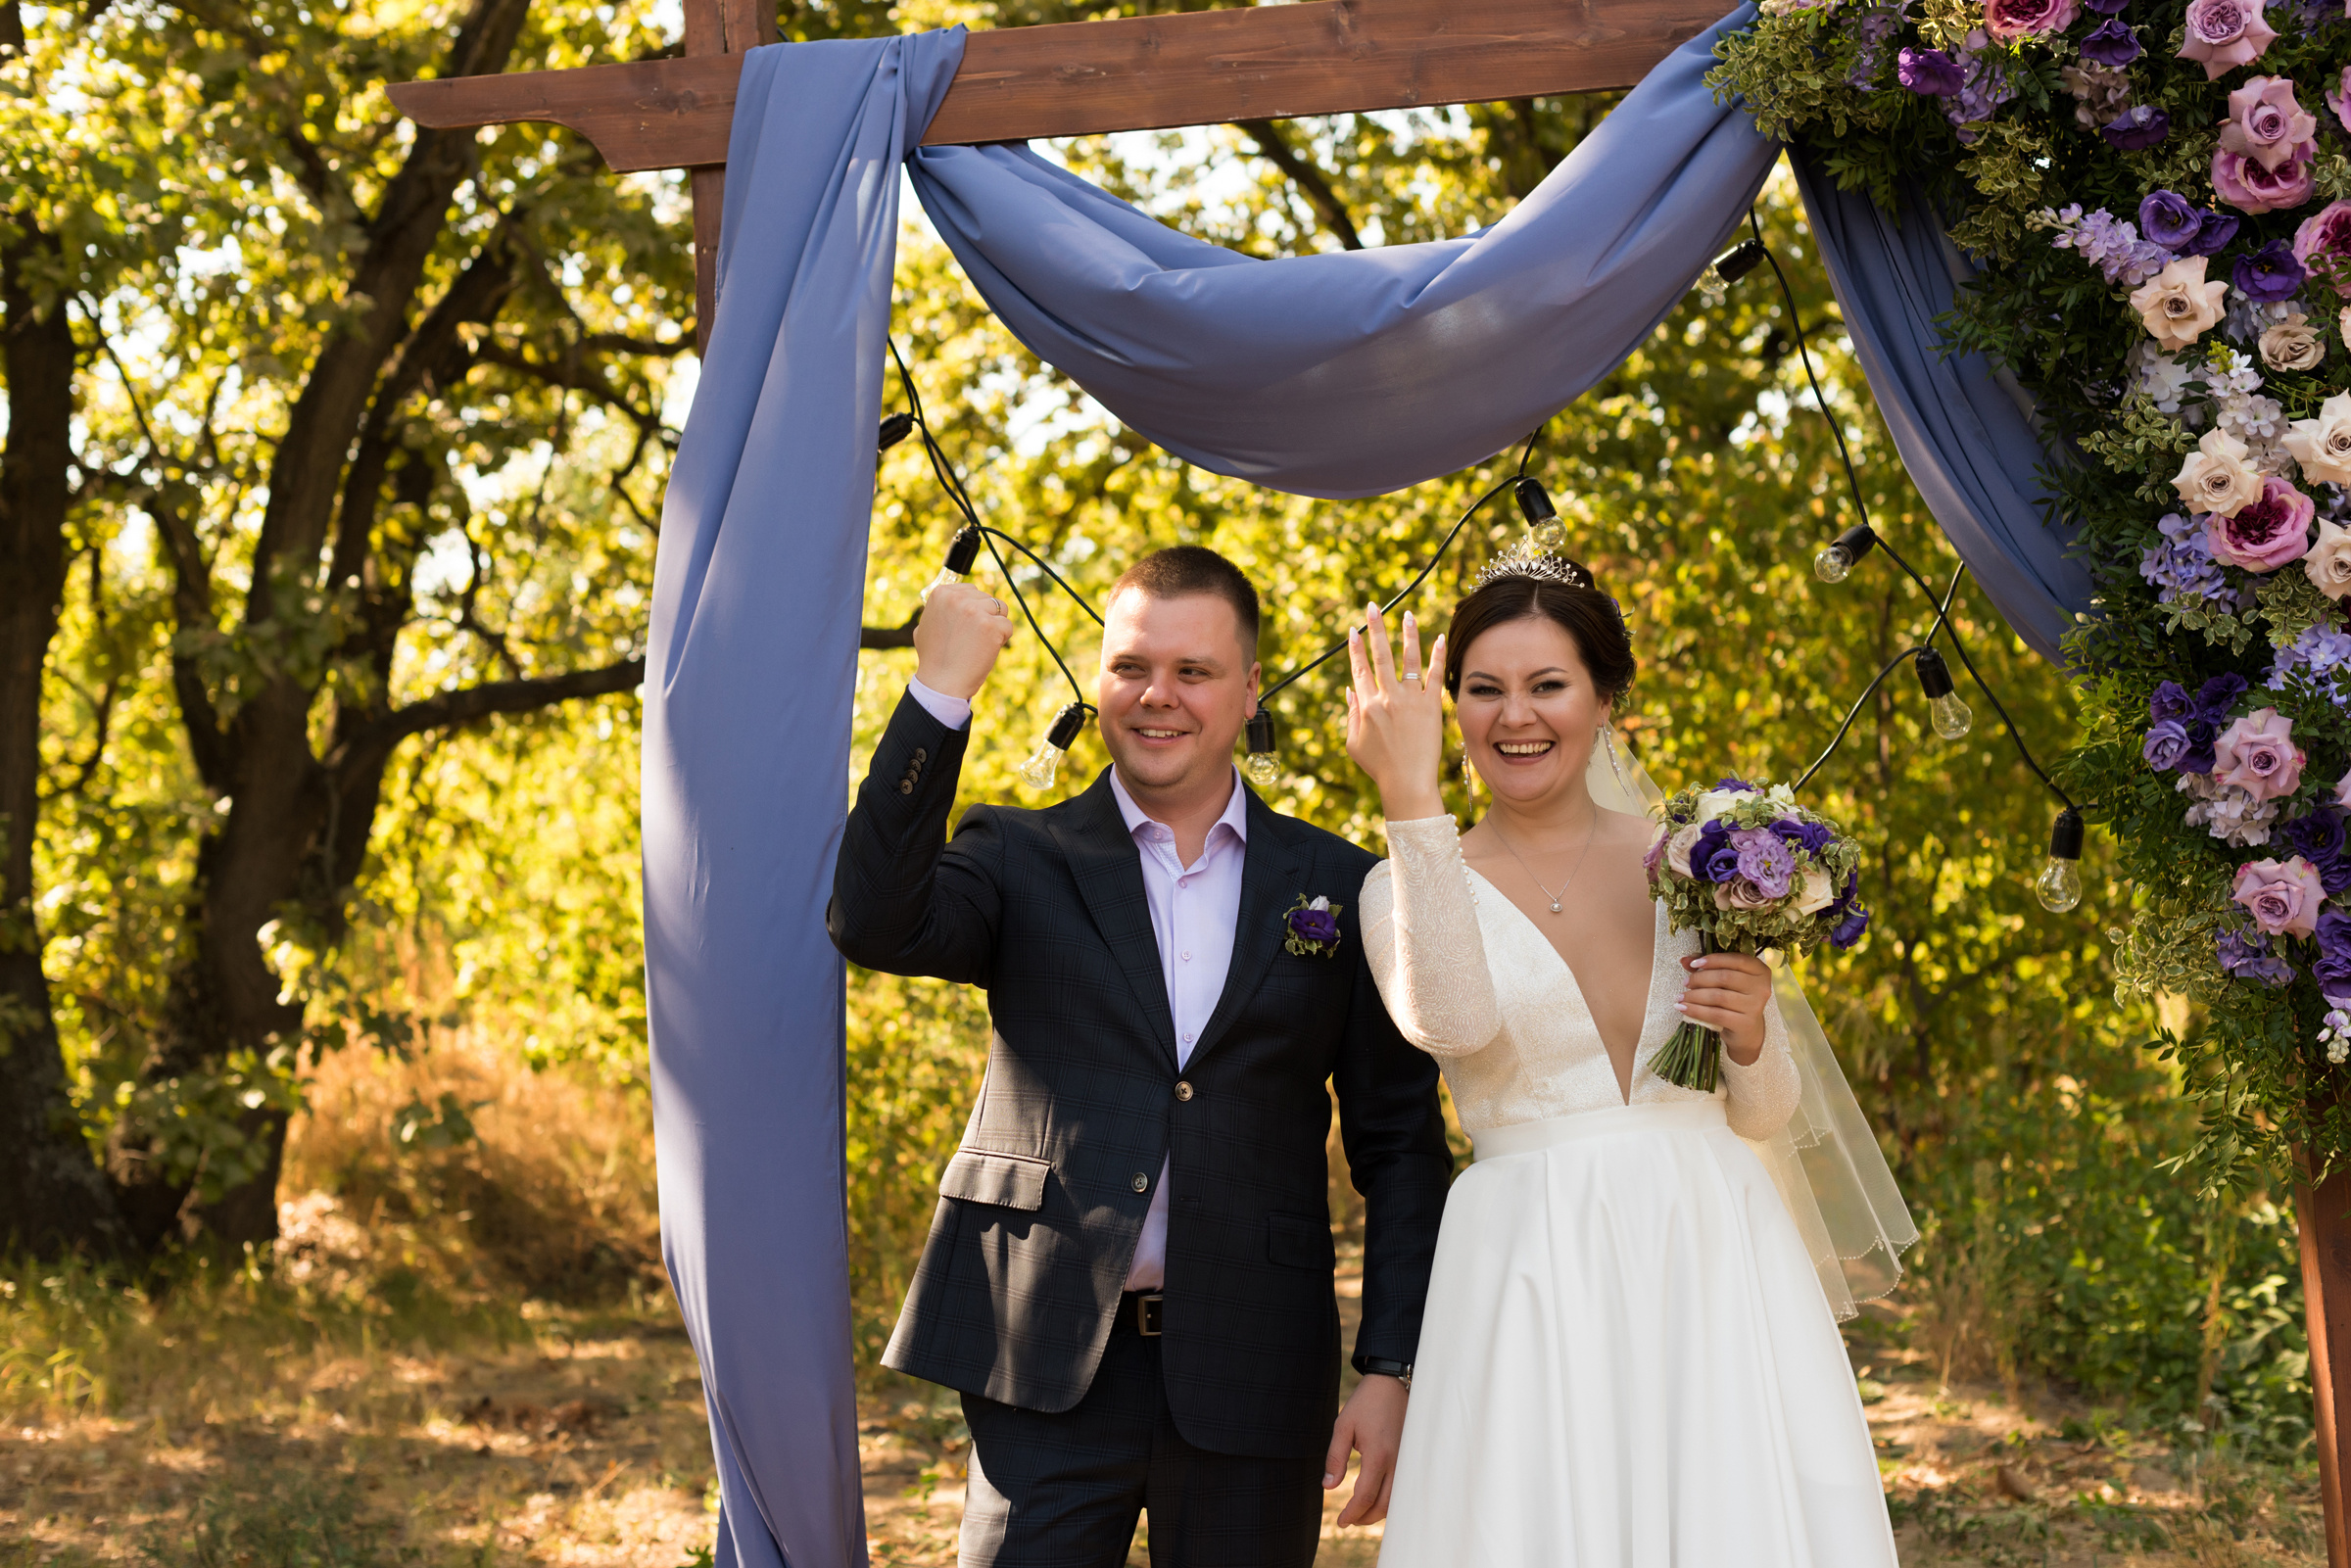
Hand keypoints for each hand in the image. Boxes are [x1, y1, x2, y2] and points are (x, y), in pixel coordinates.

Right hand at [913, 582, 1014, 699]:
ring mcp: (975, 611)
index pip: (972, 590)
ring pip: (1001, 609)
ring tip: (979, 644)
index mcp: (942, 594)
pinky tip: (986, 650)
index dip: (974, 610)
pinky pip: (1008, 626)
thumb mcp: (925, 627)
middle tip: (971, 640)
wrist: (941, 682)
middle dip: (986, 617)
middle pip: (988, 599)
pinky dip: (1002, 640)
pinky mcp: (991, 626)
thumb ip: (938, 611)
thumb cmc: (933, 659)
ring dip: (996, 626)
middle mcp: (957, 598)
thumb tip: (947, 603)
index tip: (965, 628)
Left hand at [1324, 1373, 1407, 1526]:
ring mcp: (1407, 1461)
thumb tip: (1328, 1486)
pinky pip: (1403, 1488)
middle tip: (1349, 1520)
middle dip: (1365, 1518)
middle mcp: (1397, 1462)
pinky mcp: (1411, 1457)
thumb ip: (1335, 1457)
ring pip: (1397, 1500)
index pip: (1364, 1497)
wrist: (1393, 1383)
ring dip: (1379, 1512)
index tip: (1340, 1522)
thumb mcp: (1343, 1426)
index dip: (1351, 1514)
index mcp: (1378, 1456)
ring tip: (1361, 1513)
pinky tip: (1378, 1499)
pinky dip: (1391, 1500)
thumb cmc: (1366, 1403)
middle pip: (1384, 1505)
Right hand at [1344, 603, 1446, 821]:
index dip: (1355, 648)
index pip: (1359, 669)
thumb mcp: (1354, 743)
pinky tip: (1439, 638)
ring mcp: (1410, 701)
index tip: (1354, 630)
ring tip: (1407, 614)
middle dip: (1376, 628)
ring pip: (1408, 660)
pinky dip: (1437, 656)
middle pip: (1380, 656)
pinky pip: (1435, 676)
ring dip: (1407, 634)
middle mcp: (1387, 698)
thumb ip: (1351, 714)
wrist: (1407, 782)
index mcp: (1366, 706)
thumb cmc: (1379, 767)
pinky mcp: (1431, 707)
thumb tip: (1349, 689)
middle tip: (1373, 607)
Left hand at [1676, 951, 1772, 1064]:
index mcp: (1760, 971)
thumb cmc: (1734, 999)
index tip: (1693, 964)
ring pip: (1718, 996)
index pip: (1736, 960)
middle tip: (1685, 983)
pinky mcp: (1746, 1023)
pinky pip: (1716, 1014)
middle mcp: (1761, 987)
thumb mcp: (1725, 981)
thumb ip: (1707, 967)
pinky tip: (1683, 1008)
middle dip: (1700, 979)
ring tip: (1680, 997)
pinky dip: (1696, 1010)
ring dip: (1694, 996)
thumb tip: (1685, 960)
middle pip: (1725, 977)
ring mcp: (1755, 1006)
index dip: (1713, 960)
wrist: (1746, 1030)